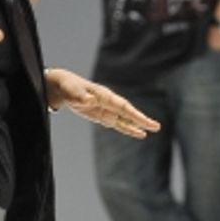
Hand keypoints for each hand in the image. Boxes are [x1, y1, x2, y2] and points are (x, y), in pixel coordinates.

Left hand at [45, 68, 159, 138]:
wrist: (63, 87)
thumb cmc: (68, 87)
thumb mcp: (71, 91)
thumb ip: (80, 96)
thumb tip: (90, 100)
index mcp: (103, 95)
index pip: (122, 106)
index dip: (133, 114)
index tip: (144, 121)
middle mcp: (108, 102)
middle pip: (128, 112)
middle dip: (141, 120)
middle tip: (156, 127)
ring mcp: (106, 109)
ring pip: (125, 119)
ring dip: (137, 126)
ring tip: (151, 131)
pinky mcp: (102, 116)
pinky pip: (117, 124)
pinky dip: (127, 129)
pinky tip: (138, 133)